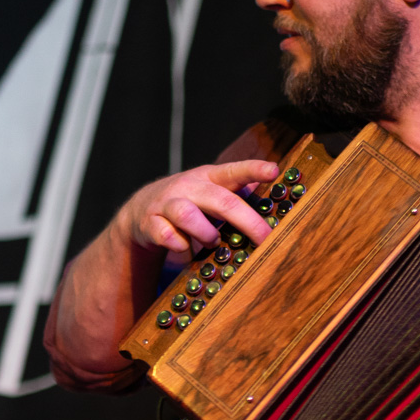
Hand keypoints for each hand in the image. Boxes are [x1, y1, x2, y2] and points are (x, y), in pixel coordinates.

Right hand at [115, 159, 278, 256]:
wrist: (142, 210)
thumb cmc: (191, 203)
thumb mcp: (213, 194)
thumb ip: (238, 198)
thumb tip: (276, 210)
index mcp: (210, 178)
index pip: (234, 171)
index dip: (254, 169)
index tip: (274, 170)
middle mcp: (189, 186)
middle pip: (220, 200)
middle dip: (247, 221)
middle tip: (266, 239)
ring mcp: (168, 203)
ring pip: (189, 216)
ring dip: (207, 234)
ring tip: (213, 241)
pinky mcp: (151, 223)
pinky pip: (167, 236)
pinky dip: (180, 246)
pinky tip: (184, 249)